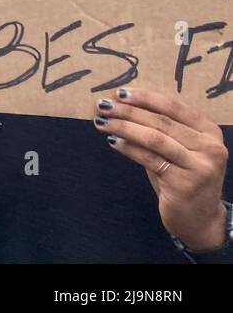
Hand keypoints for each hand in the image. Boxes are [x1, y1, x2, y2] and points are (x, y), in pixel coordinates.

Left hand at [93, 84, 229, 250]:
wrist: (200, 219)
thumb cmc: (183, 178)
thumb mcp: (178, 149)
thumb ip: (161, 129)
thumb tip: (122, 105)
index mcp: (210, 132)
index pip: (174, 107)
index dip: (146, 98)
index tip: (120, 92)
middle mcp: (210, 148)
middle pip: (161, 122)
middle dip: (128, 111)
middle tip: (103, 105)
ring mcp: (200, 166)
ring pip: (155, 138)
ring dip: (124, 127)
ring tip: (102, 122)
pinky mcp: (185, 183)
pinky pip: (150, 158)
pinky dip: (128, 148)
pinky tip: (113, 141)